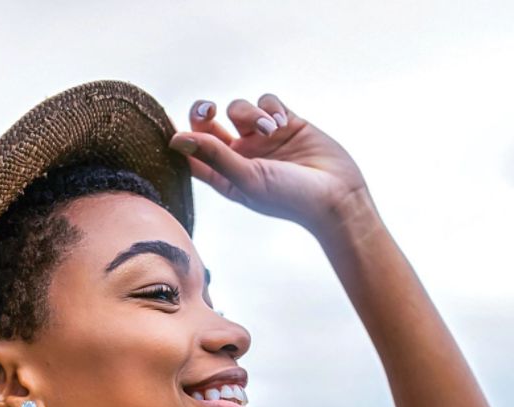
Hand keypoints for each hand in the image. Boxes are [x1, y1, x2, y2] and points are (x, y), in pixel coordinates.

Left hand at [169, 93, 371, 235]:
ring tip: (272, 131)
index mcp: (225, 175)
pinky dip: (271, 107)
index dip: (182, 136)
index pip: (193, 152)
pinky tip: (283, 125)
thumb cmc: (289, 198)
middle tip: (209, 110)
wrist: (337, 196)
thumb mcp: (247, 178)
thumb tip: (176, 139)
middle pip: (209, 123)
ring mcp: (264, 139)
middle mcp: (241, 155)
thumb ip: (213, 155)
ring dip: (252, 114)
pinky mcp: (287, 123)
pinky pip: (267, 101)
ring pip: (240, 109)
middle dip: (204, 112)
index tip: (179, 129)